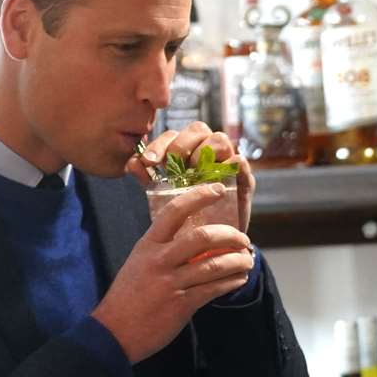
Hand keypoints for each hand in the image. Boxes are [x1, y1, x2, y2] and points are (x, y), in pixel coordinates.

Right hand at [92, 182, 254, 362]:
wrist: (114, 332)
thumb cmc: (128, 295)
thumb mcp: (139, 262)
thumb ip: (163, 248)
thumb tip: (193, 237)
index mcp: (148, 245)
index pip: (174, 211)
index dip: (199, 196)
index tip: (218, 190)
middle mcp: (160, 260)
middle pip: (202, 237)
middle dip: (230, 235)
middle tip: (243, 239)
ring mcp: (171, 283)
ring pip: (214, 265)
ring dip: (238, 261)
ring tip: (248, 260)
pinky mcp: (182, 304)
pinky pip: (214, 289)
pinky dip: (232, 282)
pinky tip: (239, 279)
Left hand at [127, 122, 254, 231]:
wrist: (210, 248)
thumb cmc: (186, 218)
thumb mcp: (163, 198)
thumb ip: (148, 179)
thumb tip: (132, 162)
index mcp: (188, 153)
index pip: (174, 135)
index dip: (160, 143)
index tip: (149, 161)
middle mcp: (208, 153)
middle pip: (199, 128)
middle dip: (181, 144)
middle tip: (172, 165)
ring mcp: (228, 164)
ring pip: (220, 139)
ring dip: (204, 152)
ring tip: (193, 174)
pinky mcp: (244, 179)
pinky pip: (240, 161)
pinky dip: (228, 165)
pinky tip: (212, 181)